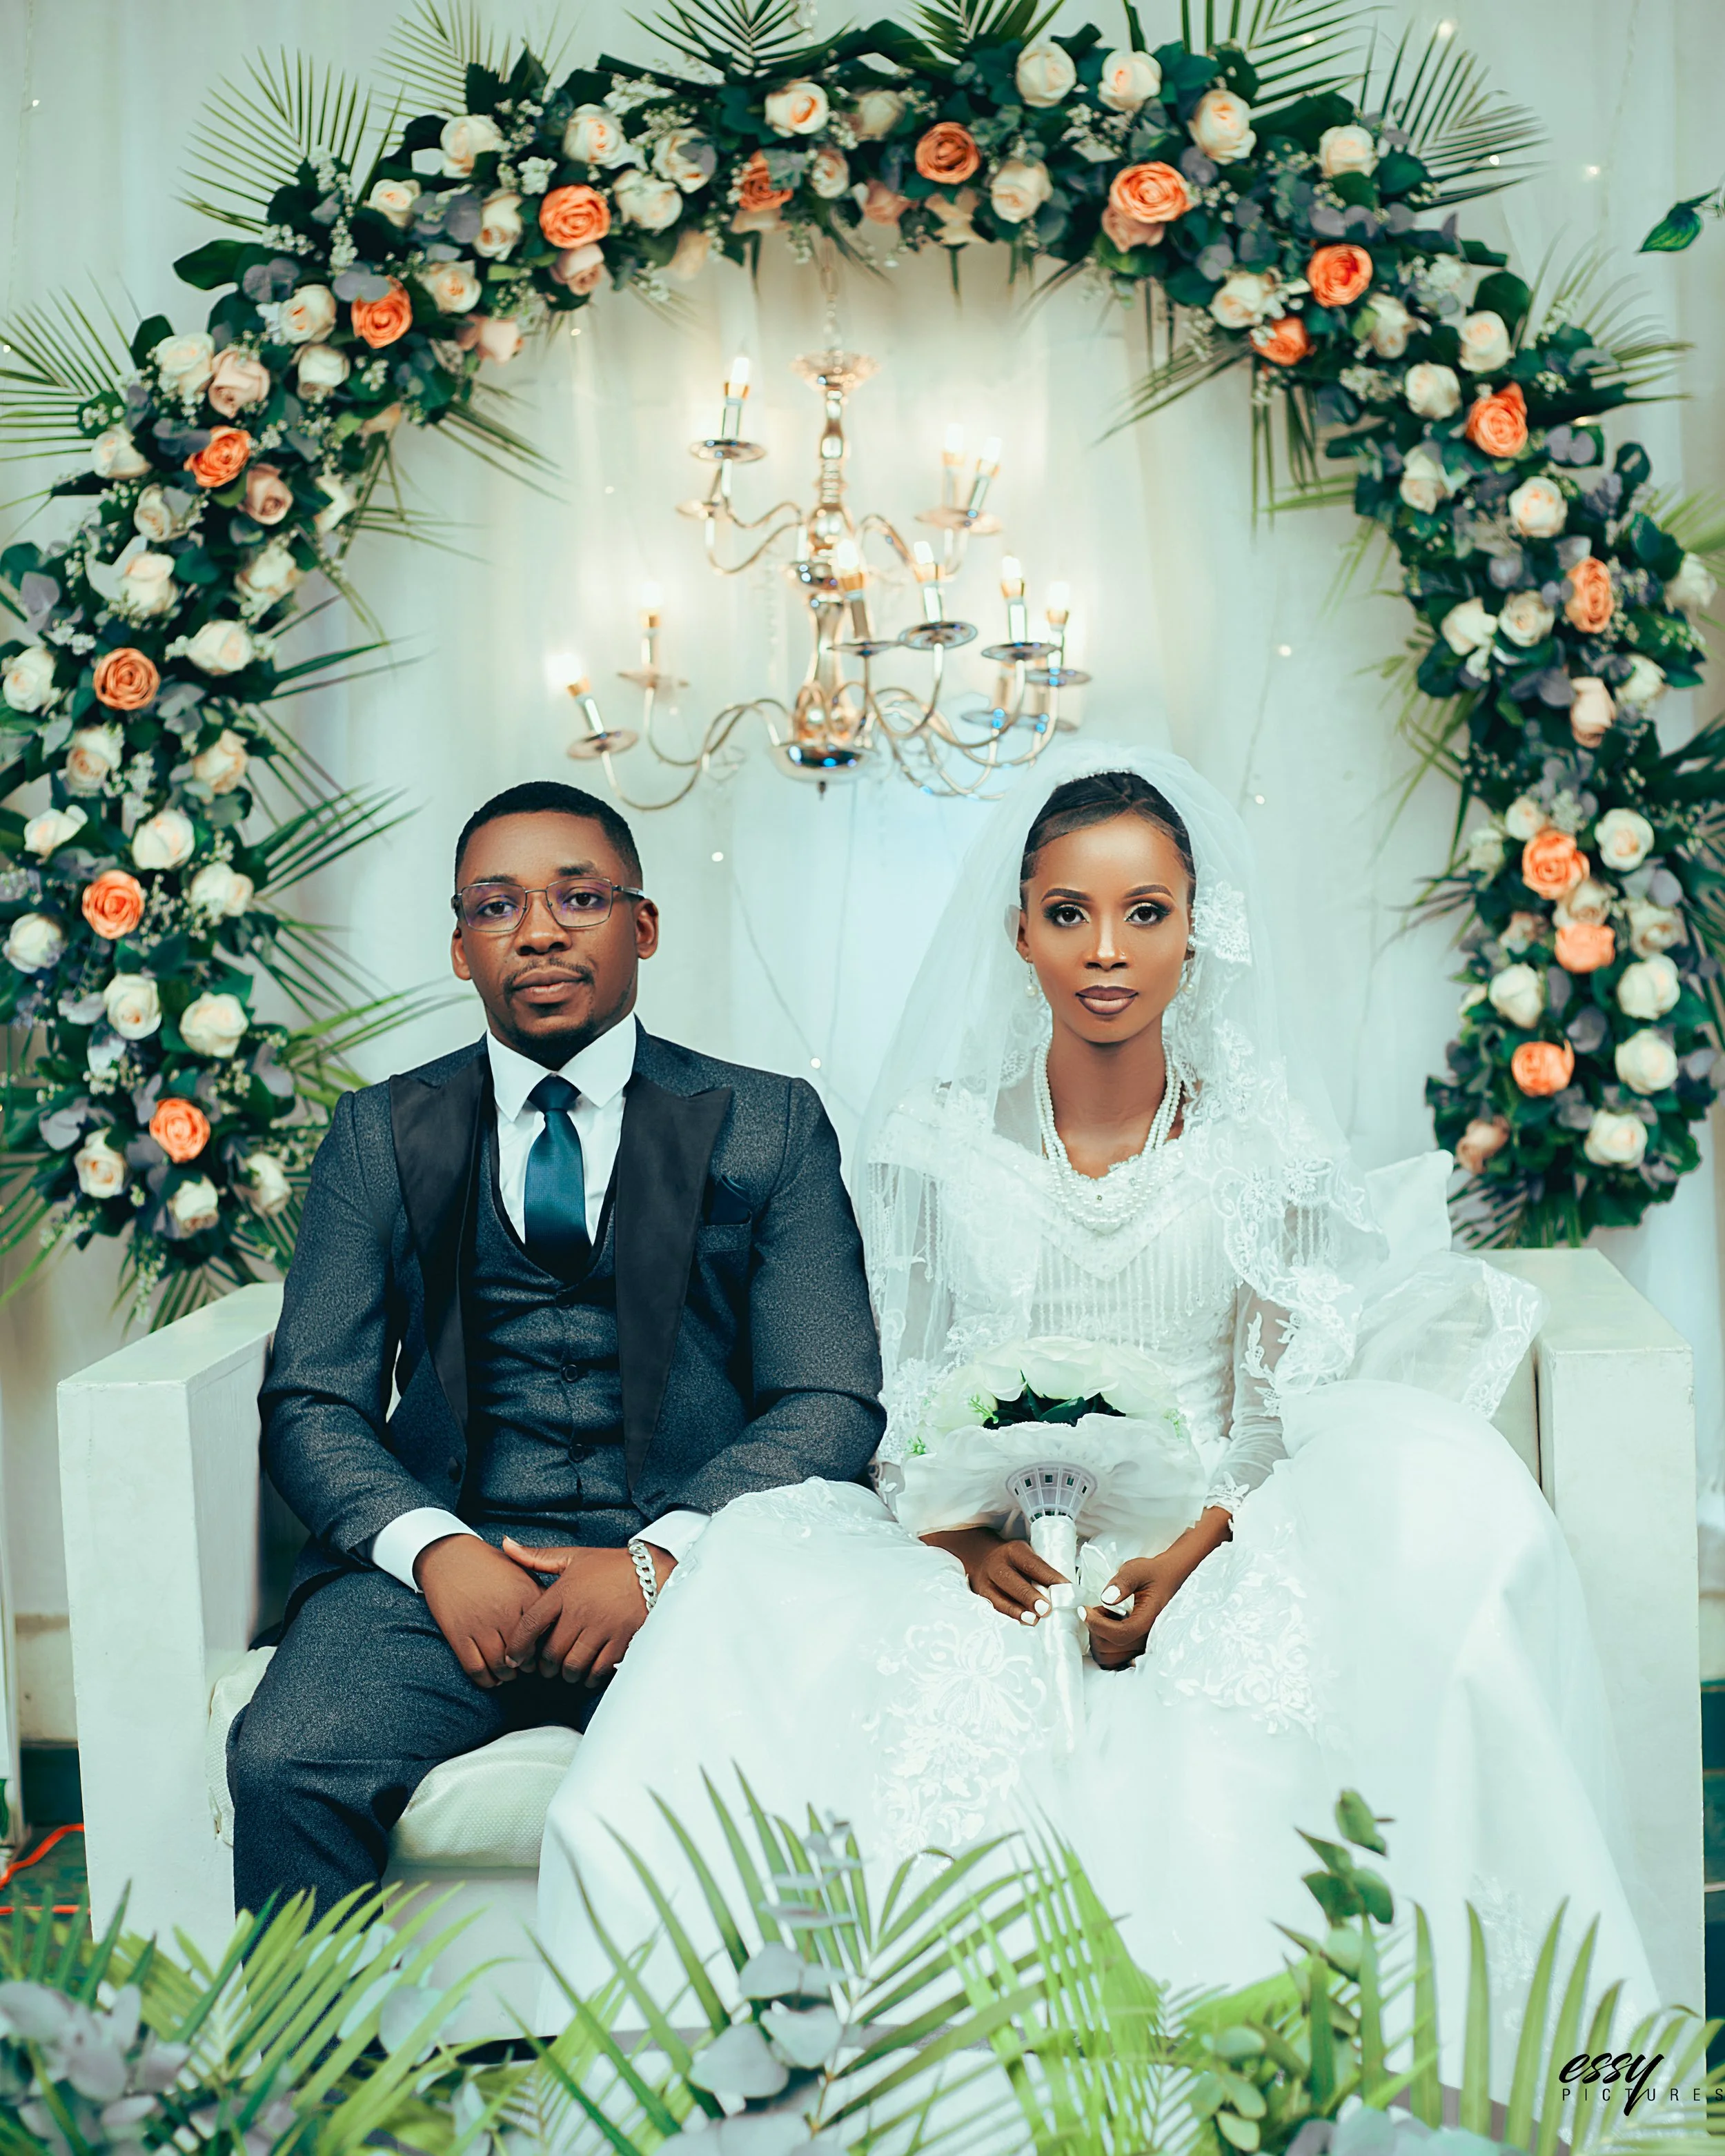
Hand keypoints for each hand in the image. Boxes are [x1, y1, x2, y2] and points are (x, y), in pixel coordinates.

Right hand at [416, 1535, 545, 1689]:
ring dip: (508, 1675)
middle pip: (525, 1655)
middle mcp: (505, 1611)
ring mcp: (480, 1624)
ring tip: (511, 1672)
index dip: (547, 1650)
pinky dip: (486, 1679)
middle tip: (528, 1667)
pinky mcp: (458, 1634)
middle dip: (528, 1667)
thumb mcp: (521, 1572)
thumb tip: (559, 1621)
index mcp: (525, 1594)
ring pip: (501, 1666)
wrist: (449, 1556)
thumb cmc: (489, 1565)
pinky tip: (492, 1677)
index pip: (545, 1634)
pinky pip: (476, 1668)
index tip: (545, 1653)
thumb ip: (540, 1595)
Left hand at [497, 1537, 672, 1686]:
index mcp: (565, 1592)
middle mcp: (581, 1612)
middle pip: (551, 1653)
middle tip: (546, 1667)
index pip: (531, 1624)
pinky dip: (589, 1677)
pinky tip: (588, 1672)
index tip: (513, 1658)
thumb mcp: (574, 1557)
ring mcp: (602, 1628)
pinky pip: (598, 1670)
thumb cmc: (609, 1565)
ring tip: (566, 1670)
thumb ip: (537, 1557)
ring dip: (566, 1674)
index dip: (518, 1646)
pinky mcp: (621, 1641)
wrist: (654, 1571)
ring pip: (573, 1665)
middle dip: (544, 1666)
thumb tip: (505, 1545)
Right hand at [922, 1526, 1067, 1623]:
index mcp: (1014, 1550)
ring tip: (1034, 1620)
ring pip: (1000, 1597)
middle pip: (1012, 1580)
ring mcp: (986, 1580)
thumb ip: (1040, 1571)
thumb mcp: (1026, 1555)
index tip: (1066, 1589)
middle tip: (1046, 1609)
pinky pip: (995, 1607)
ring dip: (1018, 1611)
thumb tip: (1064, 1591)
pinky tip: (1022, 1622)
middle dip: (1029, 1596)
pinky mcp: (981, 1594)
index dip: (1049, 1577)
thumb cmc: (1013, 1560)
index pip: (1033, 1564)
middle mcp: (997, 1563)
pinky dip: (1009, 1616)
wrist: (981, 1556)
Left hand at [1083, 1507, 1232, 1669]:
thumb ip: (1123, 1582)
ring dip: (1098, 1639)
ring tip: (1103, 1618)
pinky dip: (1104, 1646)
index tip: (1085, 1609)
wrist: (1169, 1578)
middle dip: (1095, 1629)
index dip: (1097, 1624)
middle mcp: (1147, 1638)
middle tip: (1096, 1609)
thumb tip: (1107, 1598)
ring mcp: (1142, 1645)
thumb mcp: (1137, 1570)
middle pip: (1110, 1649)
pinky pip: (1114, 1659)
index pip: (1120, 1634)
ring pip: (1110, 1657)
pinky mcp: (1137, 1647)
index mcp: (1148, 1620)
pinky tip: (1106, 1627)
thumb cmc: (1153, 1574)